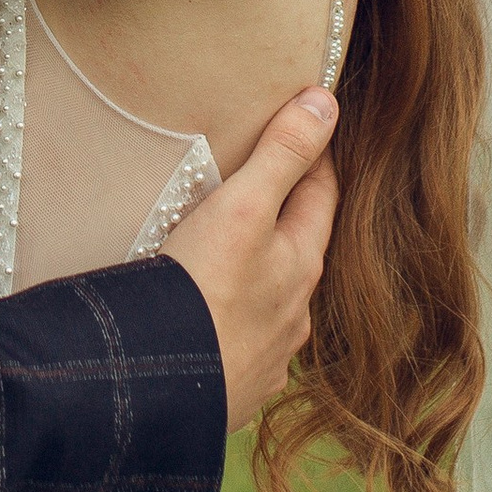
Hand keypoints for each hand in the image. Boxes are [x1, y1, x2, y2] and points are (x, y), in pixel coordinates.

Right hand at [161, 89, 337, 430]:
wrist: (165, 389)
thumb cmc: (204, 290)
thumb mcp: (242, 208)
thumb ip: (282, 154)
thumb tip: (327, 102)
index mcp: (300, 264)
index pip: (320, 196)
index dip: (315, 159)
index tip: (309, 131)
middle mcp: (295, 313)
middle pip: (299, 254)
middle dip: (288, 224)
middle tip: (264, 193)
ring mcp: (268, 356)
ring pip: (275, 306)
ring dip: (262, 282)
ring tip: (232, 264)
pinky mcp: (237, 388)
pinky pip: (245, 349)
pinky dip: (236, 330)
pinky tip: (215, 328)